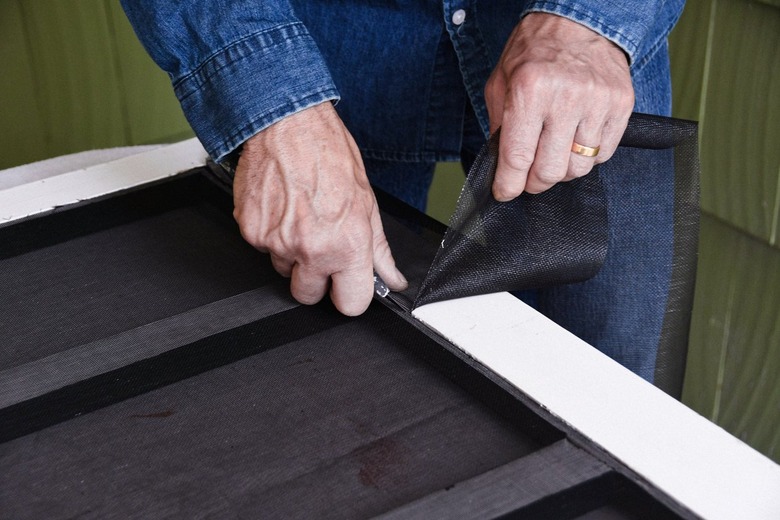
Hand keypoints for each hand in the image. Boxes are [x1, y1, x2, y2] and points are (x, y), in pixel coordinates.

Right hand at [232, 102, 407, 315]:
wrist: (286, 123)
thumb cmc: (327, 153)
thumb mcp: (366, 202)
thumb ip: (378, 250)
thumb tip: (391, 277)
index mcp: (346, 244)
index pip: (350, 305)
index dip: (349, 296)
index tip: (348, 285)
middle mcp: (310, 249)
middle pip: (308, 296)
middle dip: (316, 280)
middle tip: (322, 248)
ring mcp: (276, 243)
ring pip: (283, 271)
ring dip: (292, 254)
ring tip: (301, 217)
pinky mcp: (250, 232)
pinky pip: (263, 249)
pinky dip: (271, 235)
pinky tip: (283, 208)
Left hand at [485, 13, 633, 199]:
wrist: (578, 20)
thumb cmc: (534, 51)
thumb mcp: (501, 82)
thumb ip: (499, 126)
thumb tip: (502, 168)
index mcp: (530, 90)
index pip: (518, 157)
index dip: (509, 184)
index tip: (505, 193)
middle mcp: (566, 97)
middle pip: (550, 170)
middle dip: (534, 183)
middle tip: (528, 179)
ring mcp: (598, 102)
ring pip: (578, 168)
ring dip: (561, 171)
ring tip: (552, 156)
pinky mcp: (621, 105)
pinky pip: (603, 155)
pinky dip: (585, 157)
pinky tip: (574, 143)